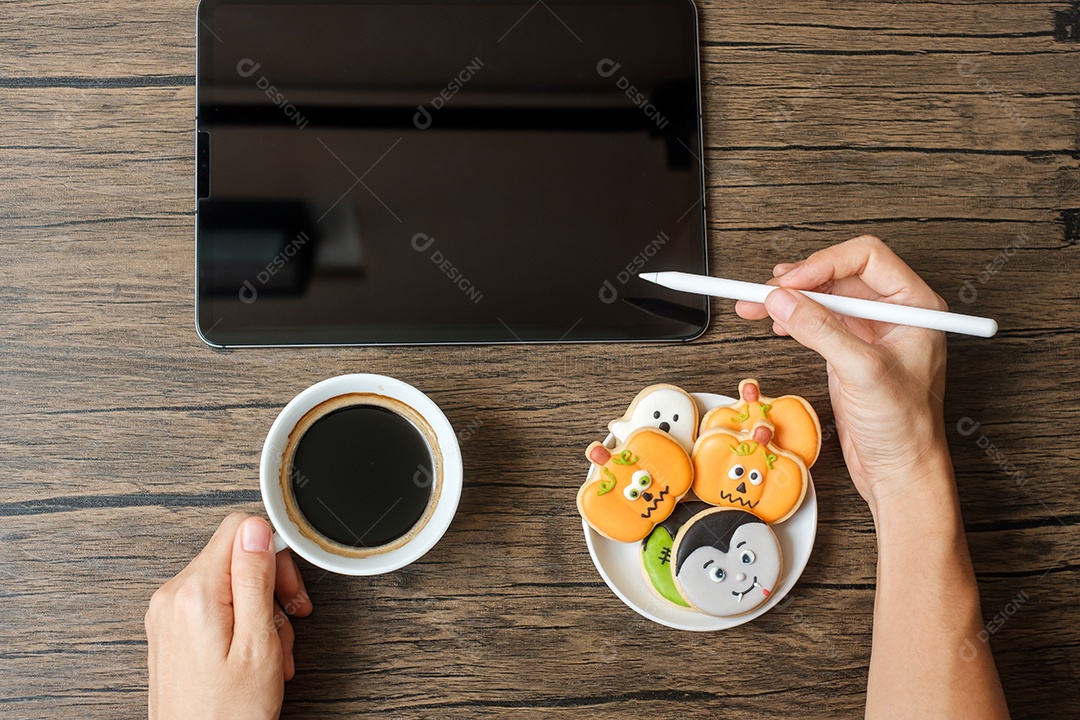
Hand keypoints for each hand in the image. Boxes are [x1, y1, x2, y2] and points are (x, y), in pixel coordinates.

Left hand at [146, 513, 312, 719]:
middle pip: (235, 556)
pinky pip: (213, 606)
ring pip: (229, 584)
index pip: (240, 529)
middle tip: (288, 620)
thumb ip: (254, 578)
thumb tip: (257, 529)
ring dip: (259, 612)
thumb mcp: (257, 642)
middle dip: (270, 587)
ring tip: (270, 650)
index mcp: (195, 593)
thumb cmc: (228, 714)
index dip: (275, 553)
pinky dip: (240, 624)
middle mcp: (173, 597)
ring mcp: (168, 615)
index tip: (287, 588)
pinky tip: (252, 652)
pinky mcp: (171, 631)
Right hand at [735, 235, 951, 514]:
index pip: (867, 258)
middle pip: (840, 274)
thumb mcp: (862, 371)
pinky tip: (776, 323)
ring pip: (824, 296)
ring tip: (756, 305)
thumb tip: (783, 300)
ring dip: (790, 299)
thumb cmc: (906, 429)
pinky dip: (793, 318)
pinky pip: (818, 320)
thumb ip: (820, 330)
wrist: (900, 470)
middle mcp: (895, 313)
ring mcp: (871, 332)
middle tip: (762, 292)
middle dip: (799, 281)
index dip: (823, 264)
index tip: (789, 282)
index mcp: (916, 306)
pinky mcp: (850, 350)